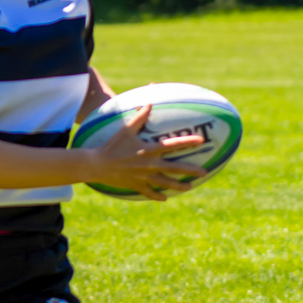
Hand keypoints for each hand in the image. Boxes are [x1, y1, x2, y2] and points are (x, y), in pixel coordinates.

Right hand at [93, 104, 207, 200]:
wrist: (98, 165)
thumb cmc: (112, 145)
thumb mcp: (126, 129)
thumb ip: (139, 117)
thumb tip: (149, 103)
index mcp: (150, 150)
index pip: (174, 145)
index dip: (188, 142)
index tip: (201, 141)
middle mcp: (150, 164)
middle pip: (175, 168)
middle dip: (191, 170)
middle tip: (204, 172)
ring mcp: (144, 177)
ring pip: (166, 183)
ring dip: (179, 186)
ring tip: (189, 188)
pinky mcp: (137, 185)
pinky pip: (150, 192)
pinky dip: (157, 196)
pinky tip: (165, 198)